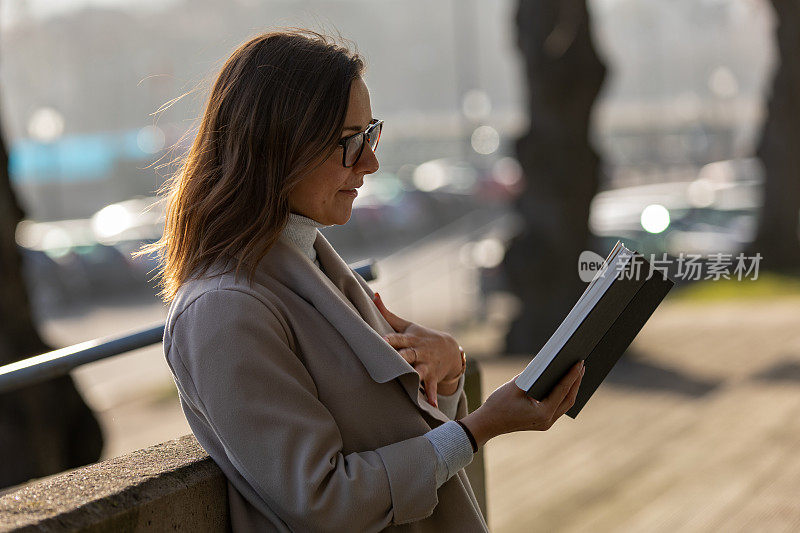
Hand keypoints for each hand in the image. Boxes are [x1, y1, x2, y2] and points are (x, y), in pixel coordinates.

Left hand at [372, 292, 463, 406]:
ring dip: (417, 377)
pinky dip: (433, 396)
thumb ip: (389, 314)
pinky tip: (431, 406)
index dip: (392, 339)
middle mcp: (419, 352)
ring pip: (421, 371)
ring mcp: (427, 365)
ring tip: (412, 383)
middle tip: (392, 362)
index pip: (400, 339)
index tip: (382, 341)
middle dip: (402, 358)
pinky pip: (433, 387)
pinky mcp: (433, 377)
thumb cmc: (422, 337)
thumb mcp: (408, 325)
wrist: (450, 349)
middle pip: (409, 355)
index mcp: (411, 339)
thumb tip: (374, 295)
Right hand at [460, 360, 584, 447]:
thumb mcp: (515, 386)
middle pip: (568, 399)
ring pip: (565, 404)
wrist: (487, 424)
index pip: (562, 391)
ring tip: (577, 371)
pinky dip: (562, 394)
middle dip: (576, 381)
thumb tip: (548, 364)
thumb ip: (532, 375)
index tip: (580, 363)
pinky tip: (563, 382)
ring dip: (572, 388)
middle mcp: (547, 421)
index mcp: (542, 413)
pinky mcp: (541, 421)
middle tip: (582, 364)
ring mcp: (545, 423)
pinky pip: (557, 406)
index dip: (572, 375)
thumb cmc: (498, 404)